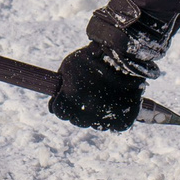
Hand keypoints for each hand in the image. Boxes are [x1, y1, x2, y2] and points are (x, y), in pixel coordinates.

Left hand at [47, 0, 175, 131]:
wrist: (121, 55)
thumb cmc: (91, 57)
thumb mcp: (68, 65)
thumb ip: (61, 83)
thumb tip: (57, 95)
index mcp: (69, 102)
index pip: (59, 112)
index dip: (62, 104)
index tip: (67, 98)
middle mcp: (86, 115)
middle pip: (77, 120)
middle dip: (79, 110)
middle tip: (87, 95)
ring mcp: (105, 120)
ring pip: (97, 124)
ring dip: (97, 114)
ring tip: (104, 96)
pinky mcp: (122, 121)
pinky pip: (115, 125)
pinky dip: (116, 117)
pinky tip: (116, 102)